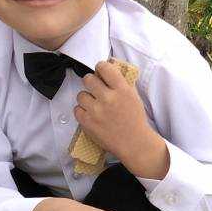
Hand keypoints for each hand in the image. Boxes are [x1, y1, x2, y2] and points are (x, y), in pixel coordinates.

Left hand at [74, 61, 168, 178]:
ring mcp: (96, 110)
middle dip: (91, 83)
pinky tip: (91, 115)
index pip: (104, 67)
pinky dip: (82, 112)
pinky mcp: (87, 122)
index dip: (101, 68)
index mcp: (122, 89)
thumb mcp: (133, 96)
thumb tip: (109, 69)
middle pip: (88, 79)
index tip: (100, 72)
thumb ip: (121, 83)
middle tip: (96, 90)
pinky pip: (76, 109)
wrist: (134, 142)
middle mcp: (108, 98)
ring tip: (95, 105)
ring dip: (86, 99)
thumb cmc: (134, 119)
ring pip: (80, 95)